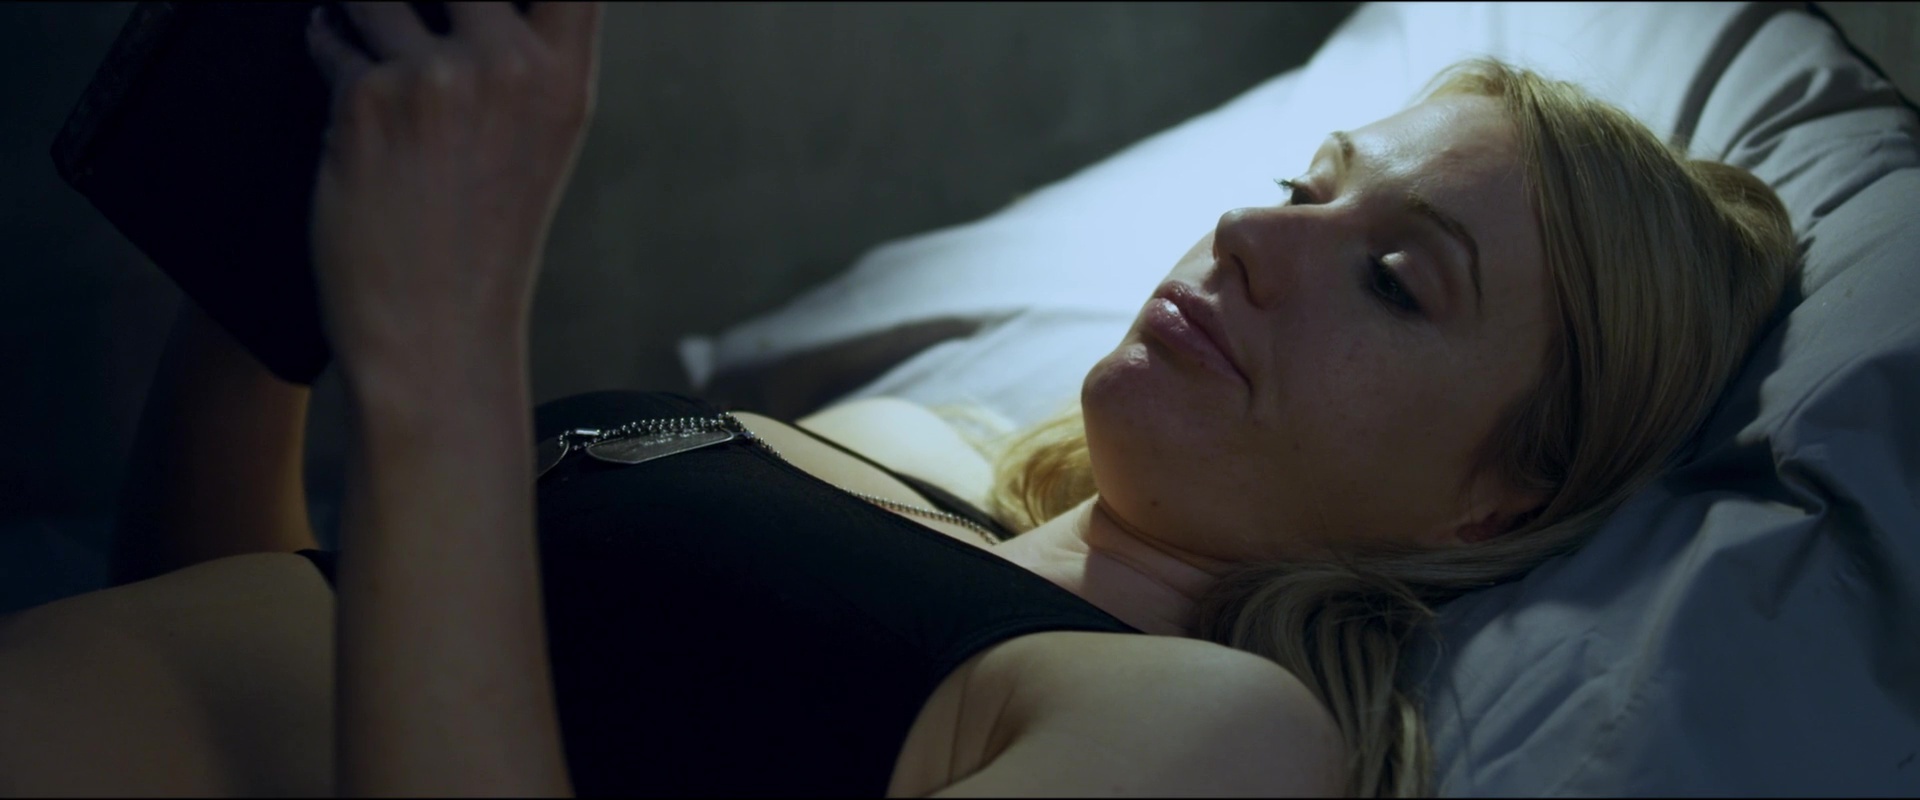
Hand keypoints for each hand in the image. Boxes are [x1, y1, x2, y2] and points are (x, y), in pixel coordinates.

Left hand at [305, 1, 603, 382]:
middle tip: (403, 17)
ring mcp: (437, 78)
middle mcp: (508, 65)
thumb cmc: (484, 244)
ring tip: (362, 33)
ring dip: (360, 7)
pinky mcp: (366, 100)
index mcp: (564, 77)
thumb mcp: (539, 140)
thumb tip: (473, 2)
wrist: (436, 332)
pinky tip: (343, 86)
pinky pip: (329, 33)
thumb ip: (524, 57)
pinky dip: (325, 45)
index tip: (472, 2)